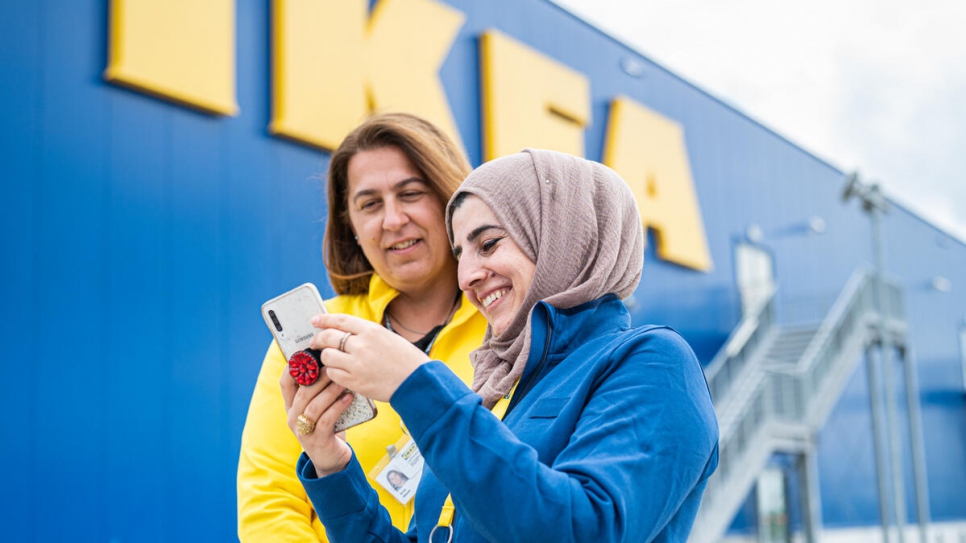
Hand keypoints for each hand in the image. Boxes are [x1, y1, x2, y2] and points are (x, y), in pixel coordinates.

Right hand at [280, 366, 352, 476]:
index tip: (307, 353)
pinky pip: (326, 420)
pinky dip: (338, 407)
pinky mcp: (317, 440)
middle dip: (318, 377)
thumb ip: (321, 390)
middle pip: (302, 392)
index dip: (293, 367)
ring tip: (343, 381)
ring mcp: (303, 430)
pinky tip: (349, 398)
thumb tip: (334, 362)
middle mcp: (293, 417)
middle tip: (333, 364)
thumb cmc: (328, 427)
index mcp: (291, 406)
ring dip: (329, 391)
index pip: (285, 383)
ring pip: (314, 405)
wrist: (332, 459)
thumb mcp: (321, 407)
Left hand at [309, 313, 430, 401]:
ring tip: (331, 361)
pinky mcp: (355, 381)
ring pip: (327, 357)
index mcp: (371, 330)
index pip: (340, 320)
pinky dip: (332, 373)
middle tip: (315, 343)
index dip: (324, 319)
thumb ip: (365, 334)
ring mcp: (357, 364)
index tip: (315, 320)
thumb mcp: (387, 337)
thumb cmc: (406, 359)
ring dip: (326, 358)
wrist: (417, 381)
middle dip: (318, 339)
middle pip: (328, 337)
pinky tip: (338, 373)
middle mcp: (362, 345)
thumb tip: (343, 333)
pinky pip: (333, 374)